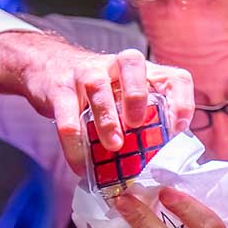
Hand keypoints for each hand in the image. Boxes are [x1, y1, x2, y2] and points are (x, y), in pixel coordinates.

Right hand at [25, 46, 194, 175]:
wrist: (46, 68)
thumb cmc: (97, 92)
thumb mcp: (124, 99)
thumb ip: (144, 120)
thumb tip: (163, 156)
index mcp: (141, 73)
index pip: (173, 76)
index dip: (181, 101)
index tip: (177, 129)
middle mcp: (114, 65)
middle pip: (132, 63)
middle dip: (137, 95)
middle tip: (137, 125)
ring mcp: (85, 73)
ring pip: (97, 86)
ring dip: (107, 119)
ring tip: (113, 146)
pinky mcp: (59, 89)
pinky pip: (66, 114)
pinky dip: (74, 143)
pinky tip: (81, 165)